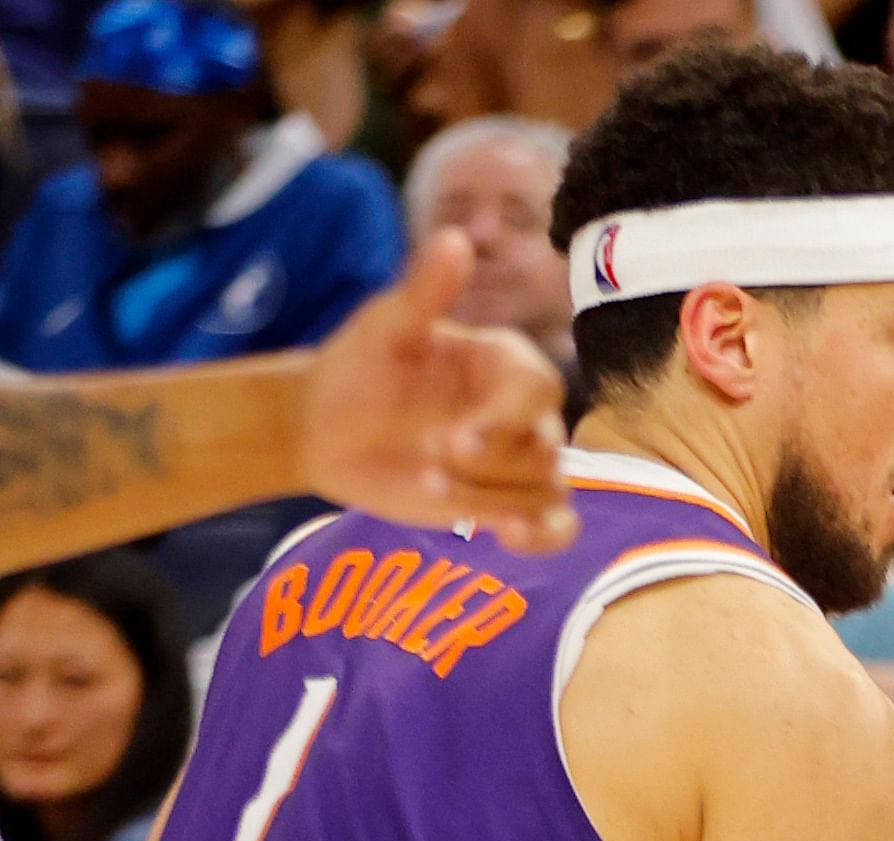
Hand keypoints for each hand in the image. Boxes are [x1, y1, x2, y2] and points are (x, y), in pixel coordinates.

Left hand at [298, 229, 576, 551]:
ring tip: (428, 489)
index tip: (453, 437)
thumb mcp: (385, 328)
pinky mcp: (506, 504)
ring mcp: (517, 462)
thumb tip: (456, 238)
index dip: (506, 418)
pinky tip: (508, 537)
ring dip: (492, 499)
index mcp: (505, 364)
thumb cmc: (357, 368)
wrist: (325, 428)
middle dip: (489, 463)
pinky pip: (556, 525)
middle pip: (546, 447)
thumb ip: (425, 292)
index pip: (540, 390)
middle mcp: (522, 413)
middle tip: (428, 462)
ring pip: (547, 490)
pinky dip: (543, 536)